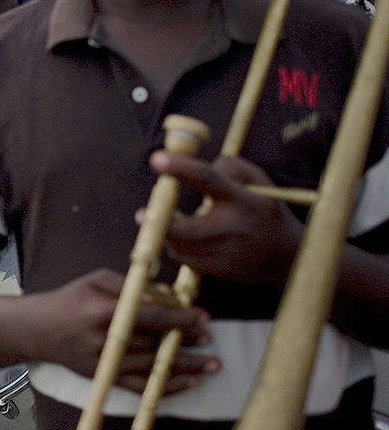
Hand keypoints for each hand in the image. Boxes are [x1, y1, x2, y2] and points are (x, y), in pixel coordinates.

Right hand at [29, 269, 217, 394]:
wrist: (36, 330)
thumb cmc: (68, 299)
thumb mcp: (95, 280)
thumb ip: (132, 286)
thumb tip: (167, 295)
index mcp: (104, 312)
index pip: (153, 316)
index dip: (182, 317)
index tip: (203, 317)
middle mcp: (106, 341)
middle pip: (156, 344)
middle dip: (187, 342)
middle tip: (211, 340)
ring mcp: (105, 364)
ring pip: (153, 368)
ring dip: (186, 367)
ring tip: (211, 364)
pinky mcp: (103, 378)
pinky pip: (140, 388)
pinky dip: (165, 387)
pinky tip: (188, 383)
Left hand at [148, 151, 303, 285]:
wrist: (286, 258)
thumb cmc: (266, 212)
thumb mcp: (259, 183)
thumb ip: (231, 167)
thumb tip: (201, 165)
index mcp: (242, 200)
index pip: (208, 179)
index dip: (181, 168)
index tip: (157, 158)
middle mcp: (232, 228)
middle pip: (182, 229)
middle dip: (158, 221)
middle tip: (143, 213)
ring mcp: (223, 254)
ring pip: (178, 245)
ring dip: (166, 233)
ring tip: (169, 222)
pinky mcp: (214, 271)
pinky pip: (183, 258)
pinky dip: (177, 247)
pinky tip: (186, 239)